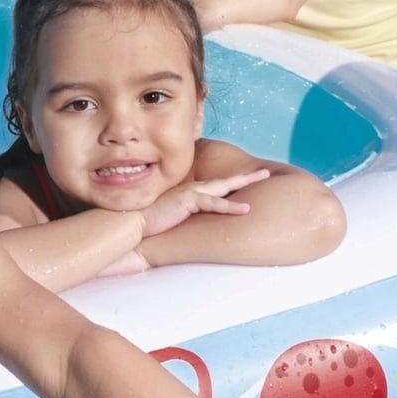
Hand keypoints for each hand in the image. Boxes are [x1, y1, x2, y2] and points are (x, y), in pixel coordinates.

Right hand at [139, 165, 269, 237]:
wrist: (132, 221)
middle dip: (245, 177)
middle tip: (265, 173)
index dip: (232, 183)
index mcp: (188, 193)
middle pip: (224, 181)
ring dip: (244, 183)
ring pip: (223, 187)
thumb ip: (181, 216)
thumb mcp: (170, 216)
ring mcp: (190, 193)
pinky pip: (214, 203)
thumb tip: (189, 225)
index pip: (215, 186)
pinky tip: (246, 209)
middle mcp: (191, 189)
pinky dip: (230, 206)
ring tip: (263, 179)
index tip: (247, 181)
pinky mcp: (188, 201)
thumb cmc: (147, 221)